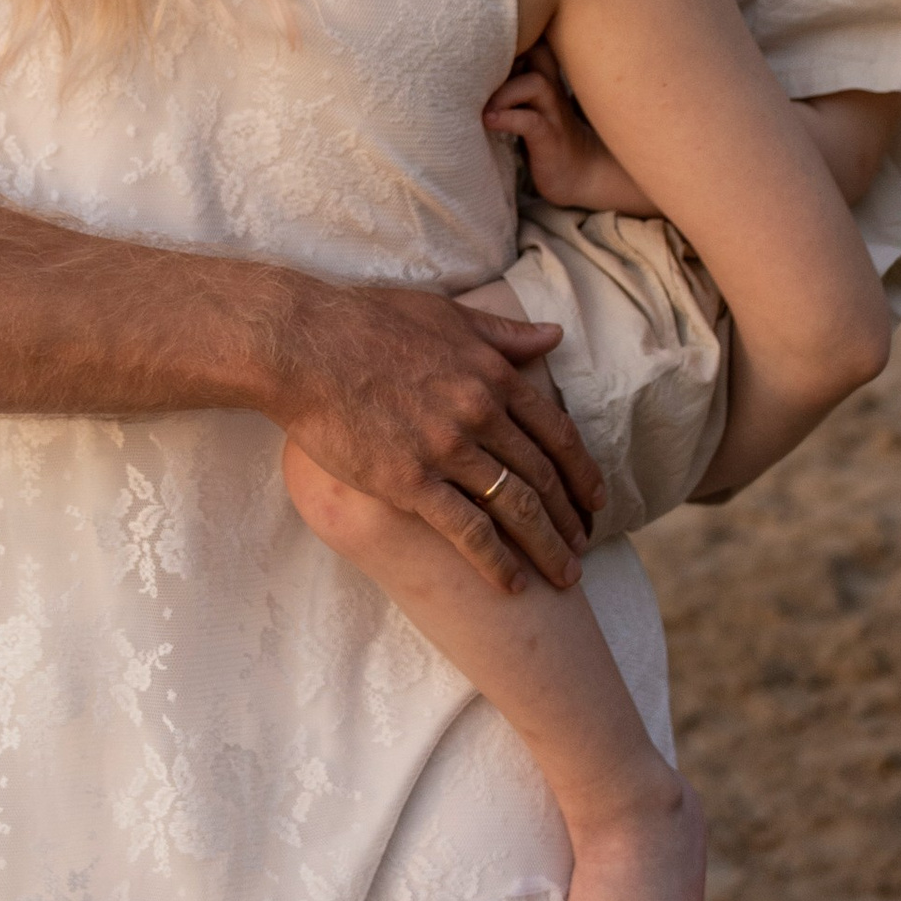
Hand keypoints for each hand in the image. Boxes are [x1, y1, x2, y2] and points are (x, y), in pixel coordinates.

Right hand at [276, 280, 599, 594]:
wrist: (304, 345)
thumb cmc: (367, 321)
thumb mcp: (446, 315)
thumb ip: (503, 333)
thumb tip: (553, 336)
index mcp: (492, 374)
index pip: (556, 432)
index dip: (582, 472)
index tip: (596, 501)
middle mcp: (480, 412)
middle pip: (543, 476)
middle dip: (571, 518)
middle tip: (585, 547)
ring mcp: (447, 449)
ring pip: (516, 508)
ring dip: (547, 547)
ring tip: (564, 577)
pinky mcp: (410, 481)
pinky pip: (466, 530)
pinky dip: (496, 561)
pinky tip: (512, 585)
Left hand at [484, 47, 657, 215]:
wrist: (580, 174)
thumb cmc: (545, 136)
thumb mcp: (527, 104)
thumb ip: (509, 84)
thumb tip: (467, 74)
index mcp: (544, 77)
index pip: (532, 41)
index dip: (508, 38)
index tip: (480, 45)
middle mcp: (552, 89)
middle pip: (539, 50)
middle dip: (509, 52)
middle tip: (477, 69)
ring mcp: (554, 113)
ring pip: (536, 82)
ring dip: (504, 91)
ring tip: (482, 107)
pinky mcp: (550, 138)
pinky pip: (531, 121)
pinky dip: (508, 118)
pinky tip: (490, 121)